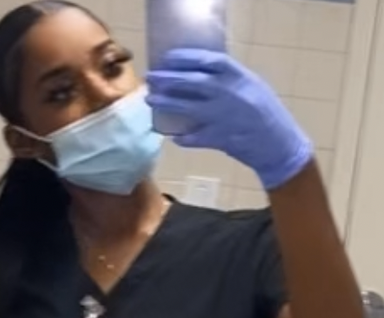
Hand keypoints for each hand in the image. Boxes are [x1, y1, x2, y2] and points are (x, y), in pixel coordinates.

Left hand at [145, 49, 312, 189]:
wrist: (280, 145)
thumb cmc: (267, 113)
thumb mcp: (253, 87)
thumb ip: (230, 80)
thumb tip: (200, 72)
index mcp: (240, 78)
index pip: (209, 61)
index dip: (186, 58)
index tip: (167, 58)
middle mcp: (230, 94)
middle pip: (192, 82)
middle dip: (168, 79)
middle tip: (151, 78)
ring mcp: (223, 117)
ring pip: (187, 108)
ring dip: (166, 103)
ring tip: (150, 99)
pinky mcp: (219, 139)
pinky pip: (193, 137)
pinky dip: (181, 137)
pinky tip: (172, 135)